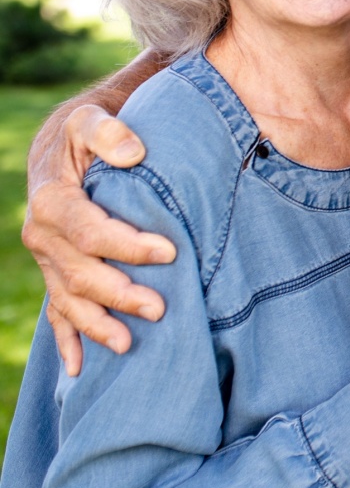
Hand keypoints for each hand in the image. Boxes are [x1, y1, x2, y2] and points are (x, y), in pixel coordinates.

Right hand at [23, 103, 176, 374]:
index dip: (127, 245)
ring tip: (128, 345)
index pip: (89, 231)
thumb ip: (109, 132)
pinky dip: (67, 340)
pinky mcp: (56, 271)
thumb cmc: (90, 129)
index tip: (170, 251)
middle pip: (79, 273)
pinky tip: (78, 369)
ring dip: (96, 324)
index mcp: (52, 200)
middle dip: (118, 293)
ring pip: (68, 299)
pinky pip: (56, 311)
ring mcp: (47, 258)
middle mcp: (42, 234)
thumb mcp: (93, 118)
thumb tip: (133, 153)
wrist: (65, 144)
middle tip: (160, 308)